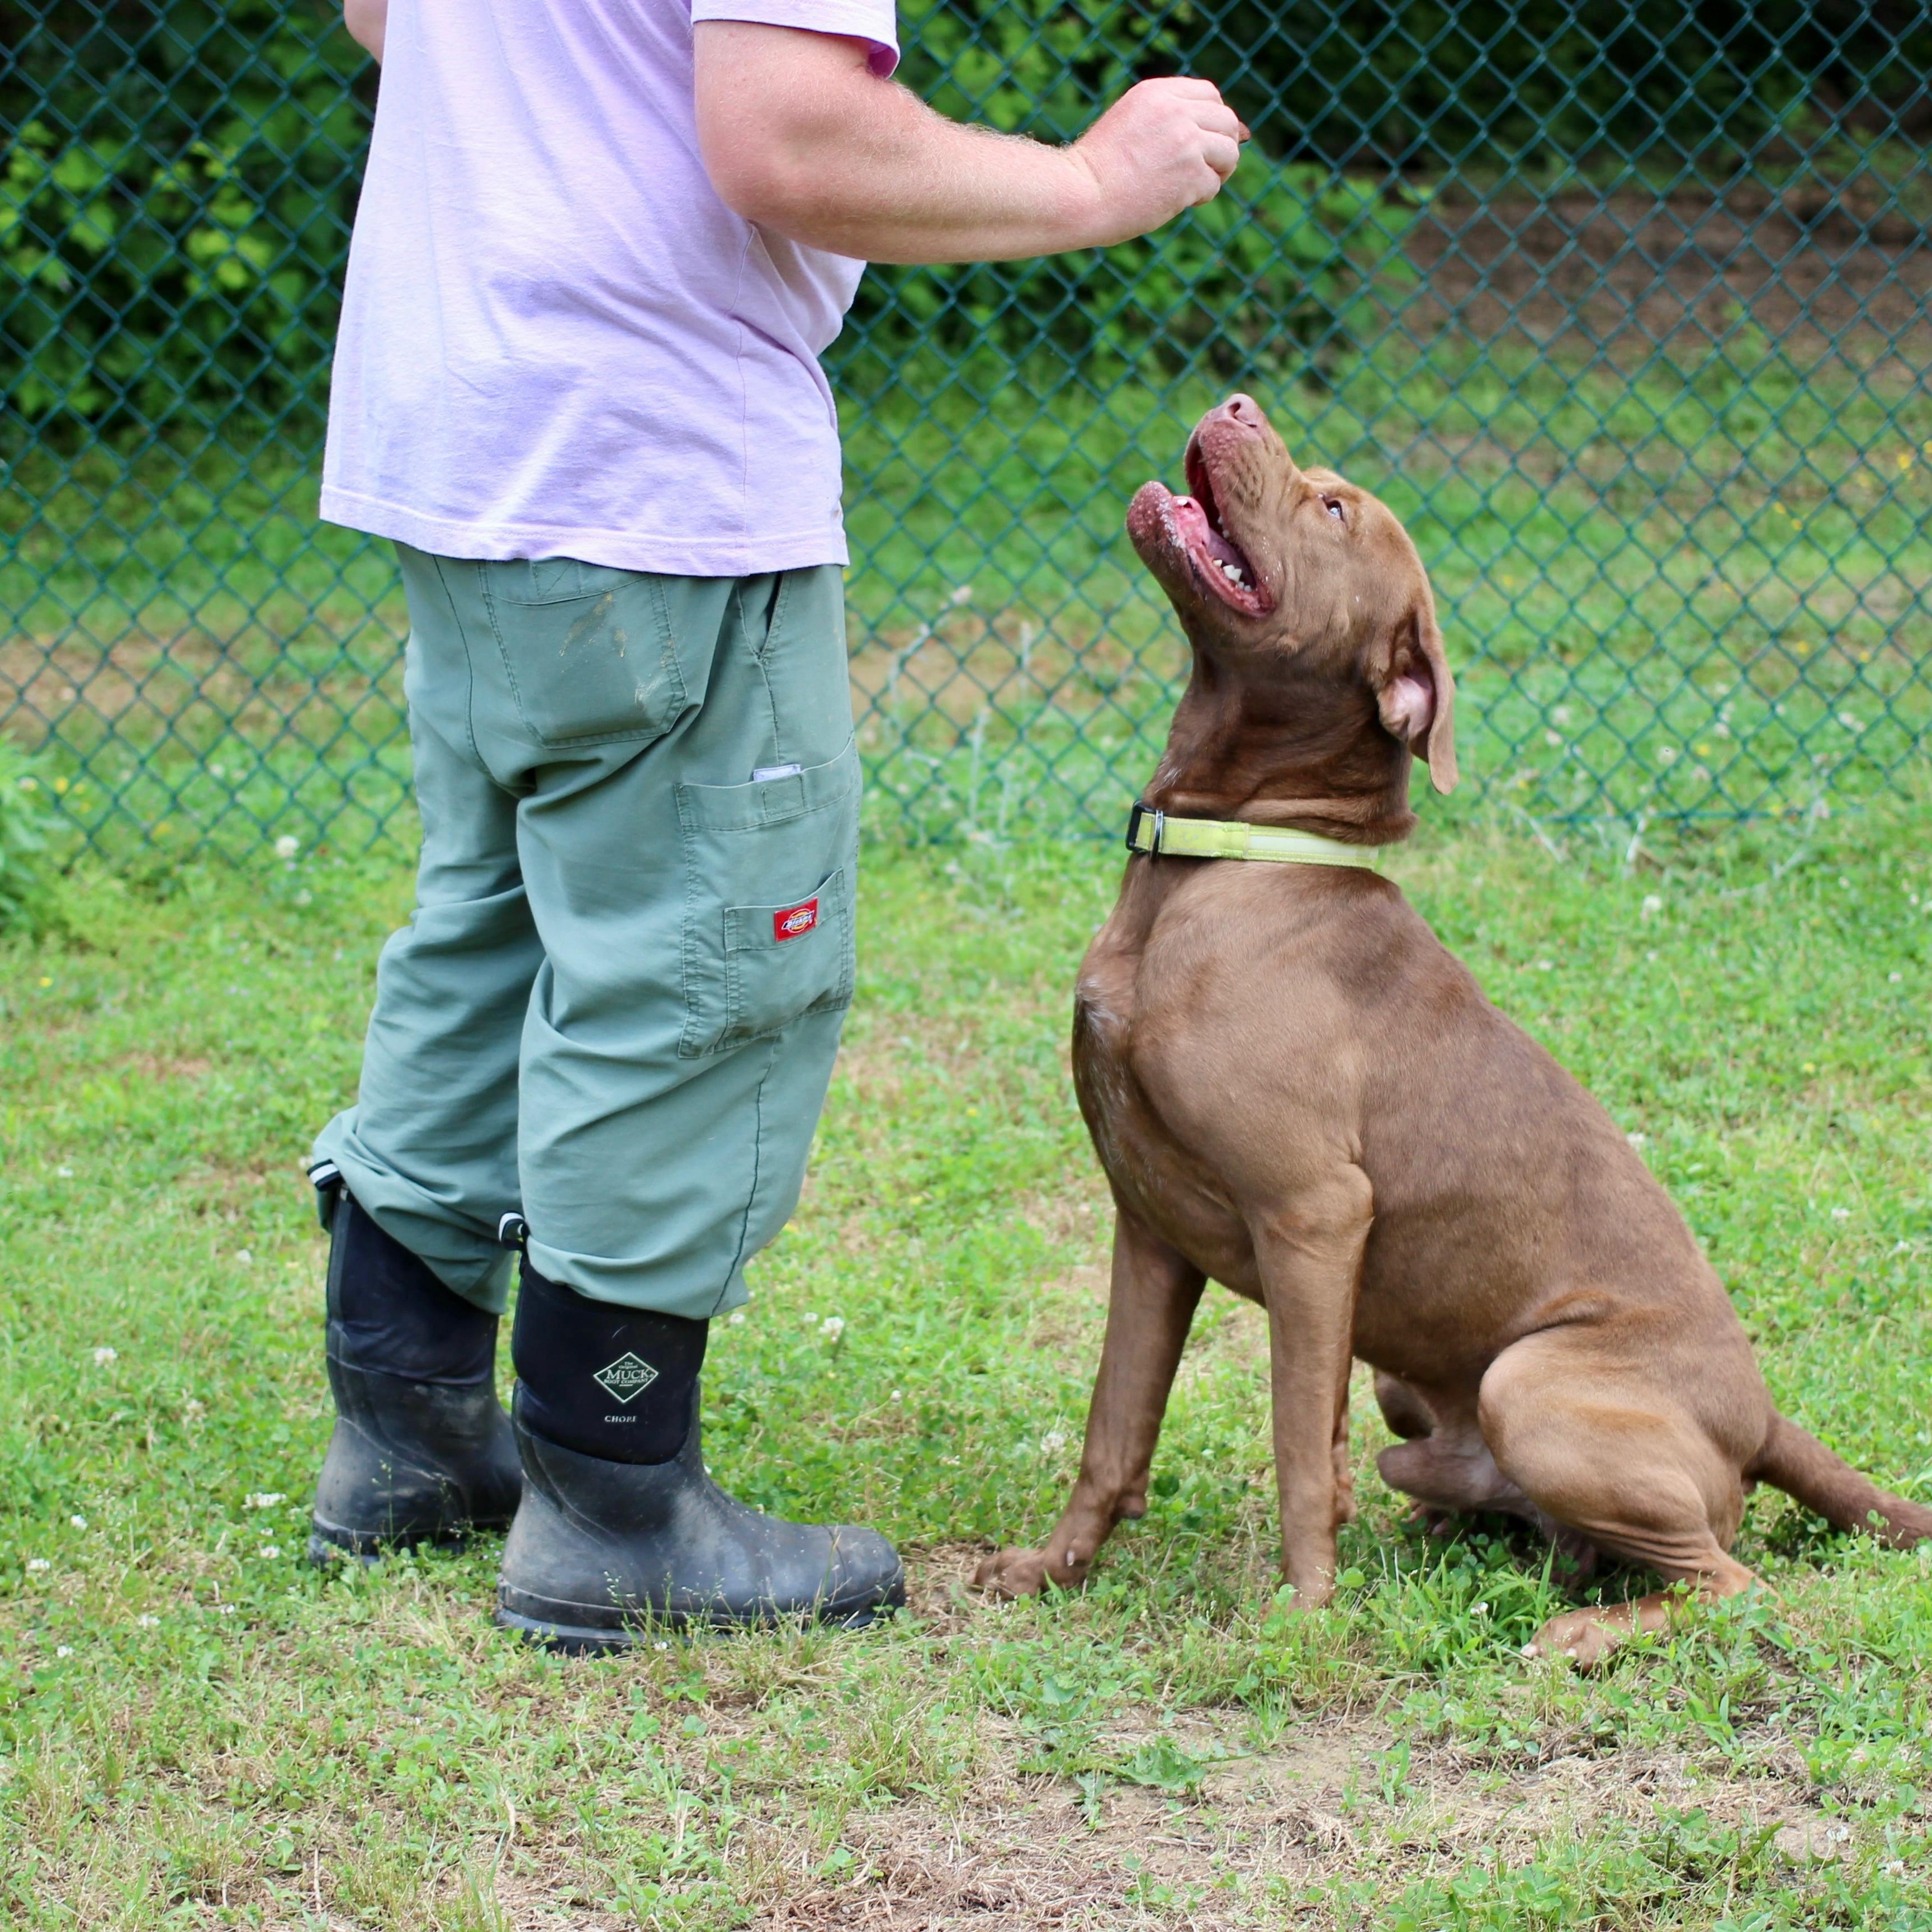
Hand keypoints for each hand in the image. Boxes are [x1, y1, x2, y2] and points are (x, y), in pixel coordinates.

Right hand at [1067, 78, 1246, 246]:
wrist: (1079, 195)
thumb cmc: (1099, 170)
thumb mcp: (1131, 123)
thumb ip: (1168, 119)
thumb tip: (1231, 134)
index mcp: (1156, 93)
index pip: (1209, 94)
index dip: (1212, 119)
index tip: (1201, 141)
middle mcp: (1175, 111)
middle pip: (1226, 121)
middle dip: (1221, 146)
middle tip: (1202, 168)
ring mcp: (1185, 141)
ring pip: (1229, 152)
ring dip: (1217, 171)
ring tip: (1191, 186)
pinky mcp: (1190, 174)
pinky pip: (1213, 184)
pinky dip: (1200, 197)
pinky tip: (1174, 201)